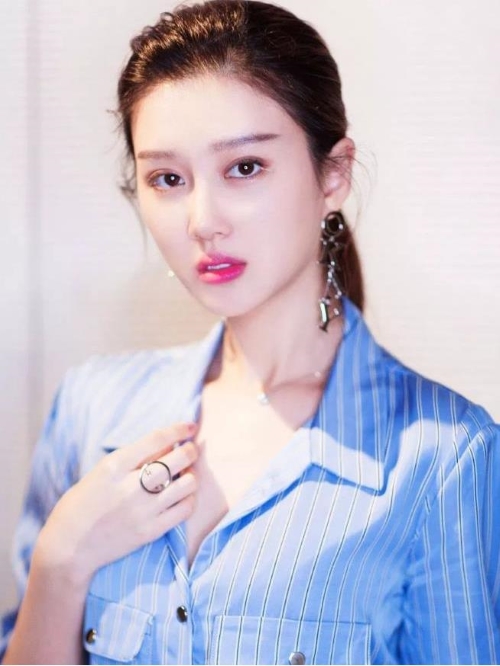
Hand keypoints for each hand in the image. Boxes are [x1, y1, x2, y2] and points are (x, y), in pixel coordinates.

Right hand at [34, 422, 198, 584]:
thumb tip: (166, 444)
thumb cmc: (81, 504)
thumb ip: (131, 459)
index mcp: (114, 466)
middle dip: (190, 450)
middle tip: (191, 450)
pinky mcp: (150, 531)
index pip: (157, 439)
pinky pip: (184, 509)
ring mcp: (143, 510)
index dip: (179, 429)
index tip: (190, 426)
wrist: (68, 547)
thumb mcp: (100, 472)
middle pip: (178, 459)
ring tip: (184, 476)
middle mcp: (131, 486)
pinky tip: (182, 496)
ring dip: (191, 475)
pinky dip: (188, 498)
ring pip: (187, 483)